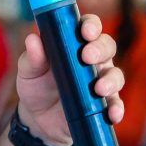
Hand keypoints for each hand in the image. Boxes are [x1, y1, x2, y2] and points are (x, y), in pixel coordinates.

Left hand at [15, 14, 124, 145]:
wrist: (37, 119)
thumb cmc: (36, 85)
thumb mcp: (29, 71)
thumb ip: (32, 56)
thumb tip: (32, 39)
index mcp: (76, 43)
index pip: (90, 26)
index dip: (91, 25)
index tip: (85, 32)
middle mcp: (94, 59)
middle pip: (107, 46)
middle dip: (100, 49)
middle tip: (87, 57)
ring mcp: (101, 82)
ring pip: (116, 75)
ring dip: (111, 80)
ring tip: (99, 89)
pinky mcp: (104, 105)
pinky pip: (116, 105)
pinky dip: (116, 109)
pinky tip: (112, 114)